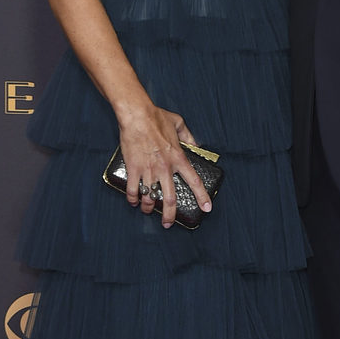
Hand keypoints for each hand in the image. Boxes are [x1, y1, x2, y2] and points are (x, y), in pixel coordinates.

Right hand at [118, 104, 208, 228]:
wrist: (137, 115)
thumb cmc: (156, 117)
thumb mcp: (178, 123)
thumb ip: (188, 136)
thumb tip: (194, 143)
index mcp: (178, 158)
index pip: (194, 181)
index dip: (202, 196)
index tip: (207, 208)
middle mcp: (165, 168)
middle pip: (170, 199)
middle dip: (170, 216)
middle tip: (168, 224)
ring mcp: (149, 170)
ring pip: (149, 198)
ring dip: (148, 208)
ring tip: (148, 210)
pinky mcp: (134, 169)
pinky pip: (133, 190)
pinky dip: (132, 199)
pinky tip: (133, 201)